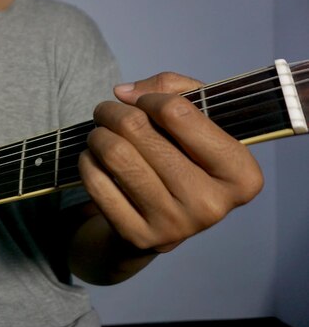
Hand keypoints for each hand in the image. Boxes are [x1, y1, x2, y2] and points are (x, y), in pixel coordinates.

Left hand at [79, 72, 263, 251]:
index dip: (151, 98)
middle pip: (139, 131)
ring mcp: (173, 225)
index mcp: (240, 175)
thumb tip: (125, 93)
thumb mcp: (197, 122)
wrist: (164, 224)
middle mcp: (211, 204)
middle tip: (106, 111)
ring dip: (98, 134)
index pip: (179, 113)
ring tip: (99, 132)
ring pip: (115, 154)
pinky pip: (96, 182)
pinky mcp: (138, 236)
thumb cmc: (185, 162)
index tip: (142, 101)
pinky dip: (87, 161)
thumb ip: (173, 90)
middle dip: (114, 112)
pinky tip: (94, 158)